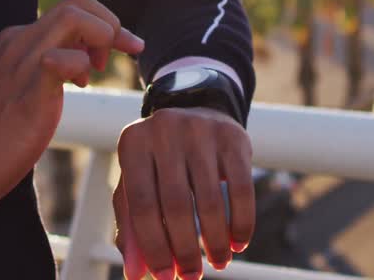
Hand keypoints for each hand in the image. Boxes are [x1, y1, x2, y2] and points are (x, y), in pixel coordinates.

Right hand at [0, 0, 143, 207]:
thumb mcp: (23, 85)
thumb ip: (49, 66)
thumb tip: (82, 60)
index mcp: (18, 39)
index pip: (69, 8)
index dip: (101, 22)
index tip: (116, 48)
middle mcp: (20, 40)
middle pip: (77, 2)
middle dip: (110, 23)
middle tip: (120, 54)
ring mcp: (24, 60)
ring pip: (74, 16)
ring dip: (103, 36)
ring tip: (98, 69)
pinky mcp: (30, 87)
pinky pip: (62, 58)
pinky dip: (80, 64)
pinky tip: (79, 84)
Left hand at [113, 107, 254, 279]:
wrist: (197, 111)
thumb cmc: (160, 159)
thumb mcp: (139, 183)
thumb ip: (131, 227)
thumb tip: (136, 274)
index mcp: (133, 144)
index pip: (140, 204)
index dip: (152, 246)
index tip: (164, 277)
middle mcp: (164, 131)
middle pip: (176, 205)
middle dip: (185, 249)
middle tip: (192, 276)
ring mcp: (200, 130)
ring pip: (210, 200)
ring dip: (215, 241)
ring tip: (219, 263)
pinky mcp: (232, 137)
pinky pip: (241, 189)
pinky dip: (241, 222)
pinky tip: (238, 243)